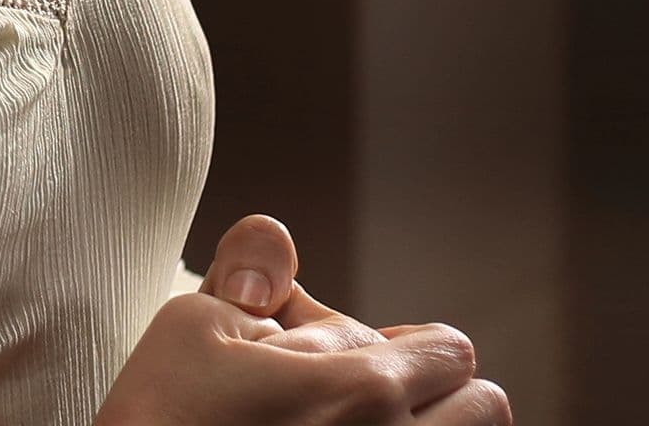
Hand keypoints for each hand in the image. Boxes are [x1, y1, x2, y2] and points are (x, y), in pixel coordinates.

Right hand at [94, 215, 510, 424]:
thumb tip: (282, 241)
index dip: (404, 346)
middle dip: (438, 394)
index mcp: (366, 390)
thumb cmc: (163, 421)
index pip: (451, 351)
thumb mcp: (195, 323)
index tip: (350, 362)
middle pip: (484, 409)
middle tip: (371, 400)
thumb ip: (254, 269)